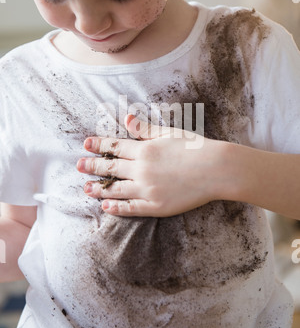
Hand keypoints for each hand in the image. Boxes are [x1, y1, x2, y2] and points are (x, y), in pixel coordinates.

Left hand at [77, 114, 221, 216]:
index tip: (86, 144)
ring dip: (98, 188)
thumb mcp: (169, 133)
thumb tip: (127, 119)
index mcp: (145, 149)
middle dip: (92, 166)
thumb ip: (146, 129)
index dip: (99, 145)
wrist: (216, 170)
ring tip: (85, 187)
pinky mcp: (156, 206)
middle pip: (110, 168)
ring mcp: (147, 189)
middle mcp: (142, 169)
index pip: (115, 146)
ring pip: (116, 189)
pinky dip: (116, 208)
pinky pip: (131, 208)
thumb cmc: (195, 148)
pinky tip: (106, 206)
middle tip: (79, 165)